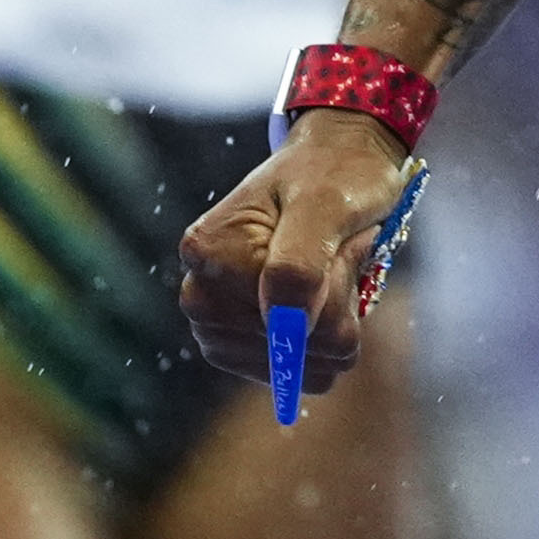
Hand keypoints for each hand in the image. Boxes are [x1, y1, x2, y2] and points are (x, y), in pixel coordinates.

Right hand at [176, 111, 419, 397]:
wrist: (336, 166)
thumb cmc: (334, 176)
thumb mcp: (326, 203)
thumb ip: (300, 263)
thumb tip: (286, 331)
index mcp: (208, 254)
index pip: (291, 314)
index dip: (332, 280)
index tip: (331, 234)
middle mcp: (201, 297)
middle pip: (298, 345)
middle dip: (335, 301)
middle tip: (332, 248)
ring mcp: (220, 329)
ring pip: (307, 363)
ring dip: (337, 316)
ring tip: (327, 265)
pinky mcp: (247, 351)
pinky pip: (310, 373)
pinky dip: (333, 335)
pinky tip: (323, 293)